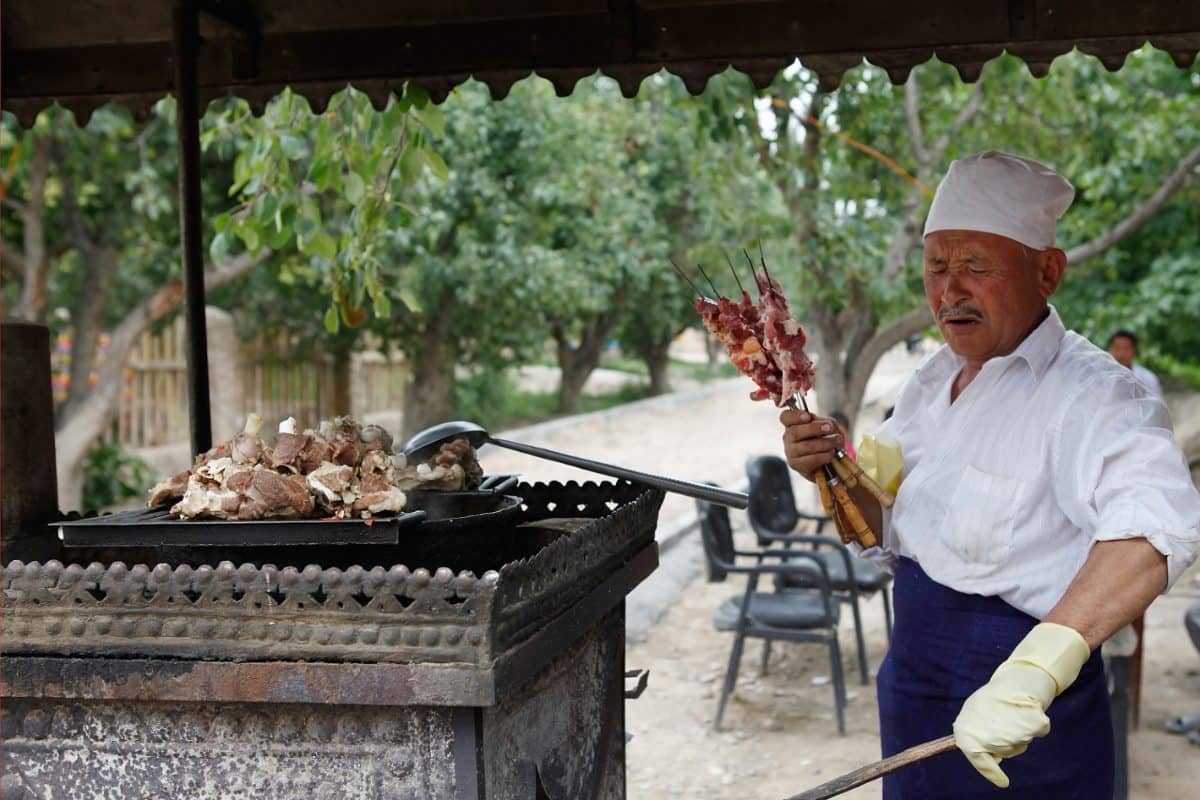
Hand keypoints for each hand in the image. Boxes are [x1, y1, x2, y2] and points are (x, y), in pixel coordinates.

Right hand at [779, 409, 841, 481]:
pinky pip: (811, 460)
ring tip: (836, 441)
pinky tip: (831, 453)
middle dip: (815, 429)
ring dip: (825, 443)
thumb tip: (827, 425)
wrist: (830, 460)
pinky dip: (825, 456)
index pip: (785, 417)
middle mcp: (788, 438)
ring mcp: (790, 453)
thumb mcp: (829, 426)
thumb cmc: (826, 439)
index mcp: (792, 424)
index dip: (795, 416)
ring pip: (805, 446)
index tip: (808, 417)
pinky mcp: (797, 466)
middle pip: (794, 432)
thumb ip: (827, 422)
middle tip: (830, 428)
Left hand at [953, 622, 1090, 787]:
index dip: (989, 770)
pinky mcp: (1029, 720)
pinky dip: (1038, 724)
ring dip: (1022, 733)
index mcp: (966, 727)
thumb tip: (987, 759)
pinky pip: (1038, 731)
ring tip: (1016, 713)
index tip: (1003, 783)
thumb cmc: (997, 699)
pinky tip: (1031, 710)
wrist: (1020, 675)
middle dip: (1009, 744)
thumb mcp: (978, 716)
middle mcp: (983, 728)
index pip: (975, 756)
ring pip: (1020, 743)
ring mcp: (1005, 726)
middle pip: (1003, 751)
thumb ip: (977, 736)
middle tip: (1010, 723)